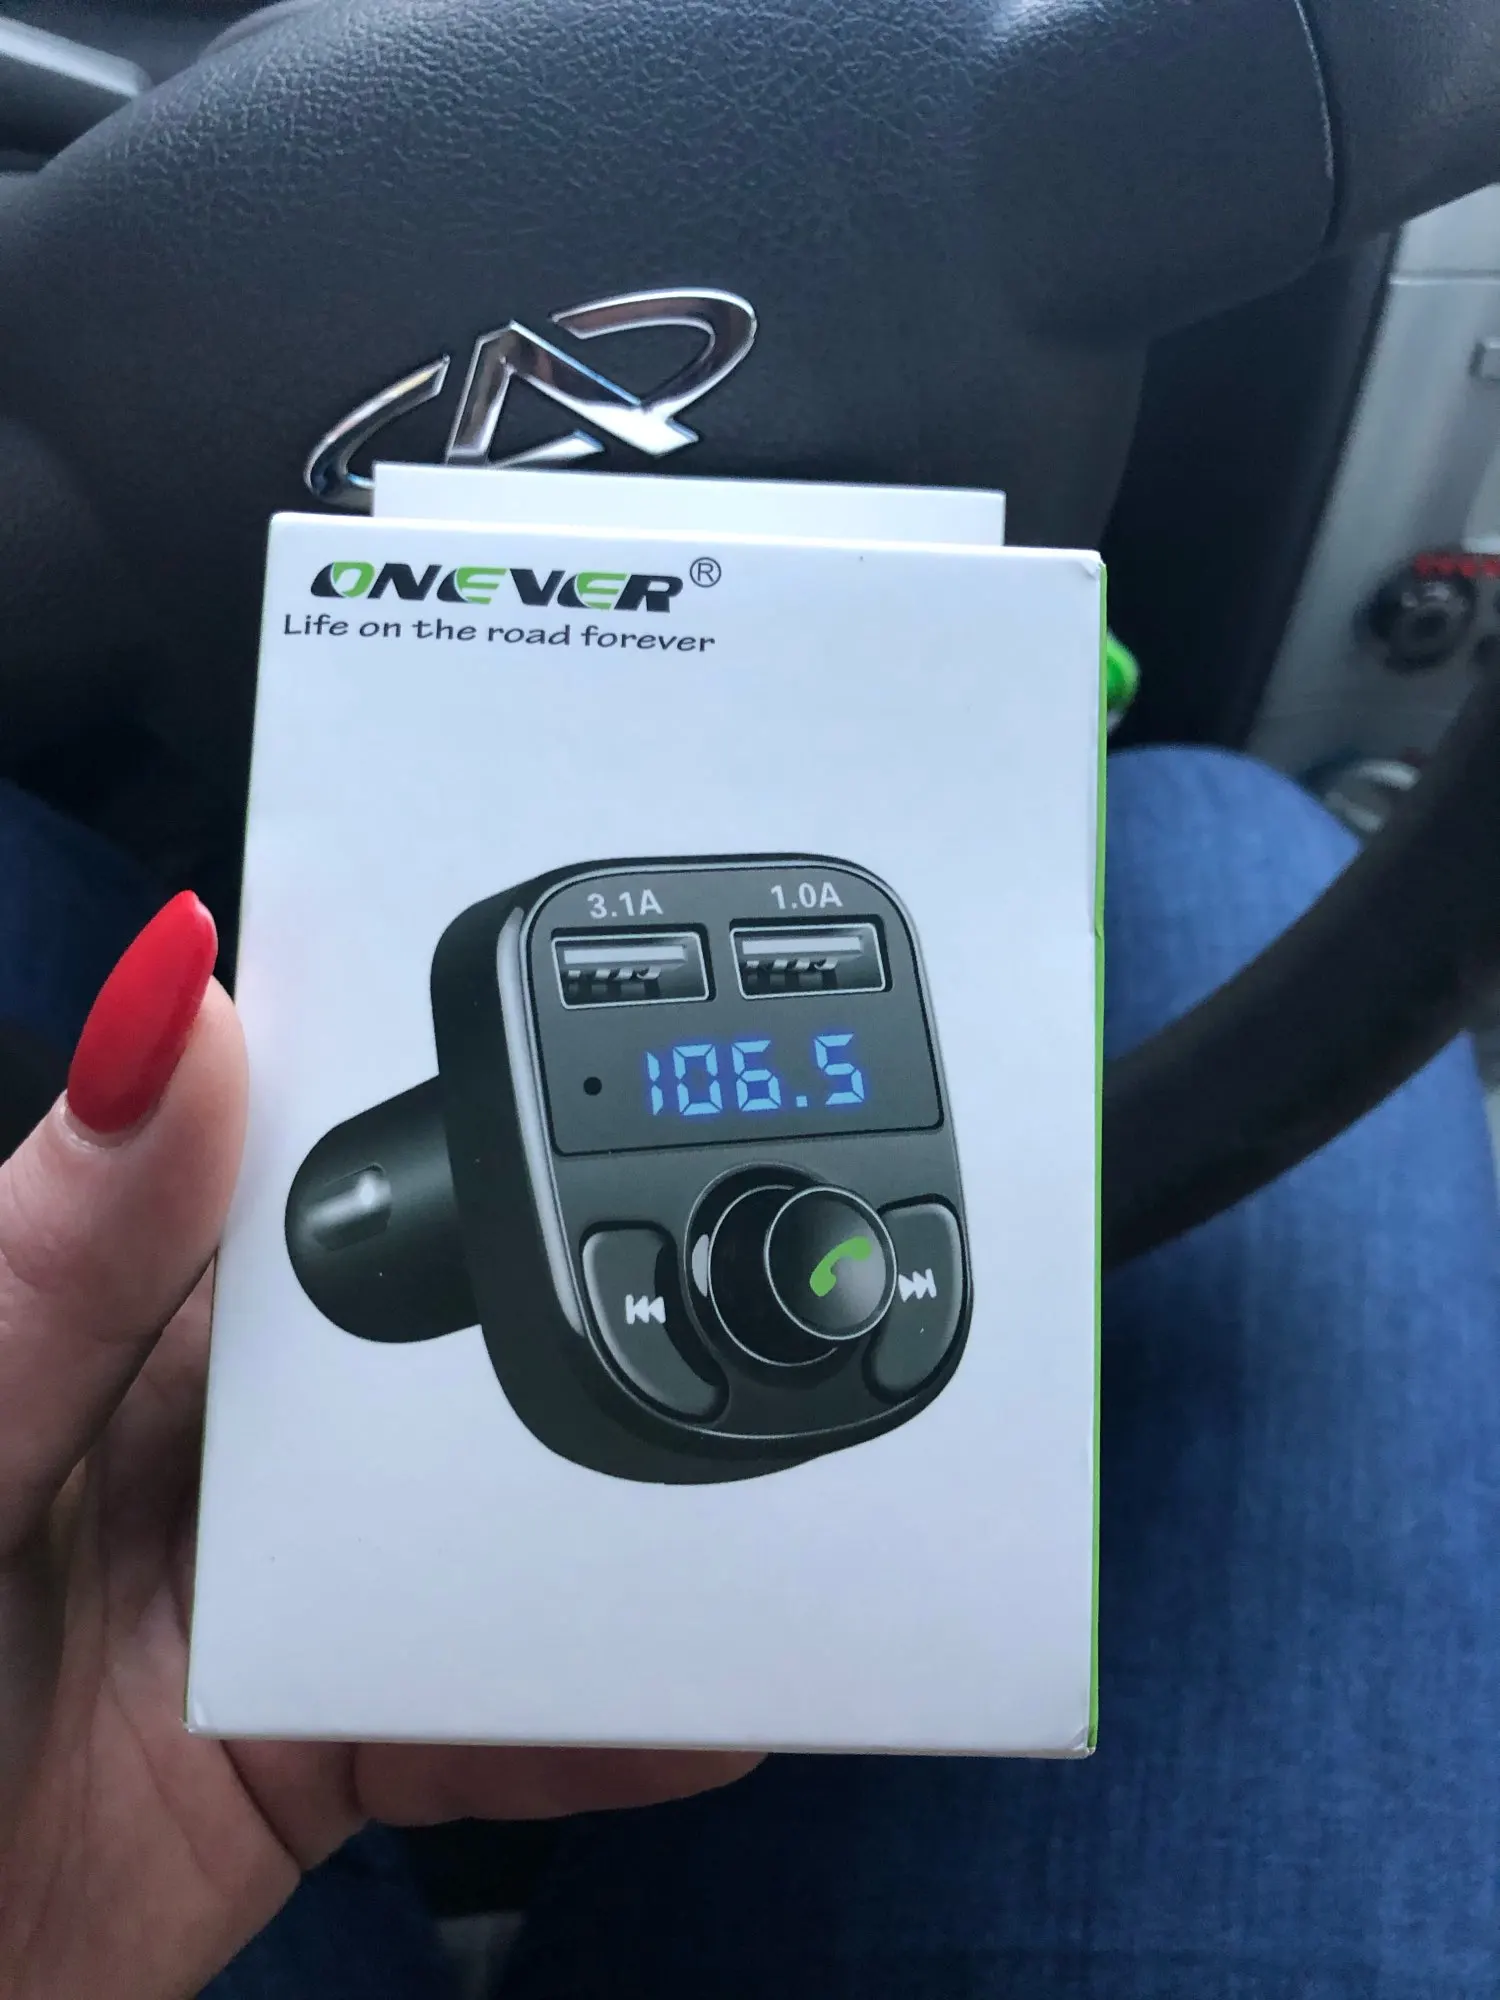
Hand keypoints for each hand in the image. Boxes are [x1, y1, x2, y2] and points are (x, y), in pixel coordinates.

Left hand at [0, 895, 755, 1999]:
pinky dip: (589, 1719)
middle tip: (770, 1263)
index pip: (316, 1162)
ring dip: (615, 1519)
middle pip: (446, 1338)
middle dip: (601, 1296)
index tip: (620, 1041)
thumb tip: (185, 1008)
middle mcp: (220, 1436)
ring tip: (756, 1486)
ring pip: (492, 1525)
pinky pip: (484, 1719)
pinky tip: (688, 1704)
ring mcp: (281, 1588)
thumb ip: (58, 1255)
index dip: (456, 1093)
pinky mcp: (316, 1742)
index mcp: (126, 1310)